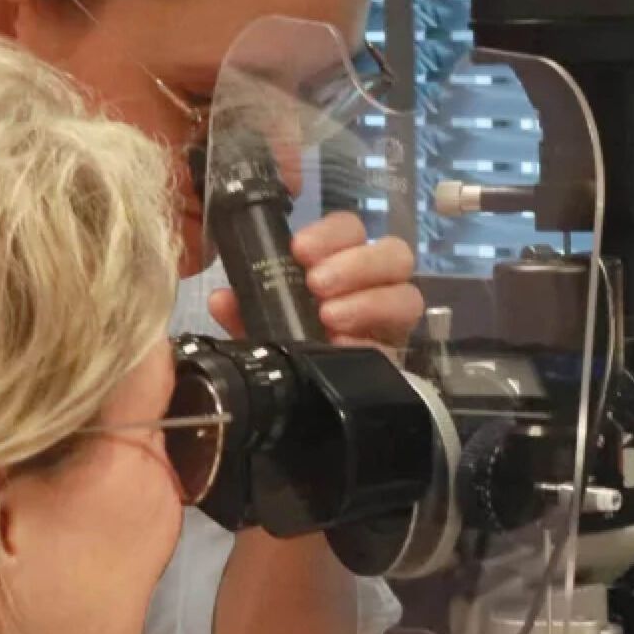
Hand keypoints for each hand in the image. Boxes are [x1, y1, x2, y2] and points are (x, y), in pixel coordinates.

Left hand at [210, 210, 422, 353]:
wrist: (301, 403)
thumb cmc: (285, 344)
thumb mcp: (258, 323)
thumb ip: (245, 309)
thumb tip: (224, 299)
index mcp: (341, 264)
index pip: (352, 230)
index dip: (332, 233)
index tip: (299, 250)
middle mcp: (375, 288)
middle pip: (396, 254)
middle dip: (357, 264)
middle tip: (317, 285)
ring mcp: (391, 324)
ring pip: (409, 296)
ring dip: (370, 301)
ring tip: (330, 318)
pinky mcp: (396, 360)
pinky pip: (397, 346)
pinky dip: (369, 343)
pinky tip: (342, 347)